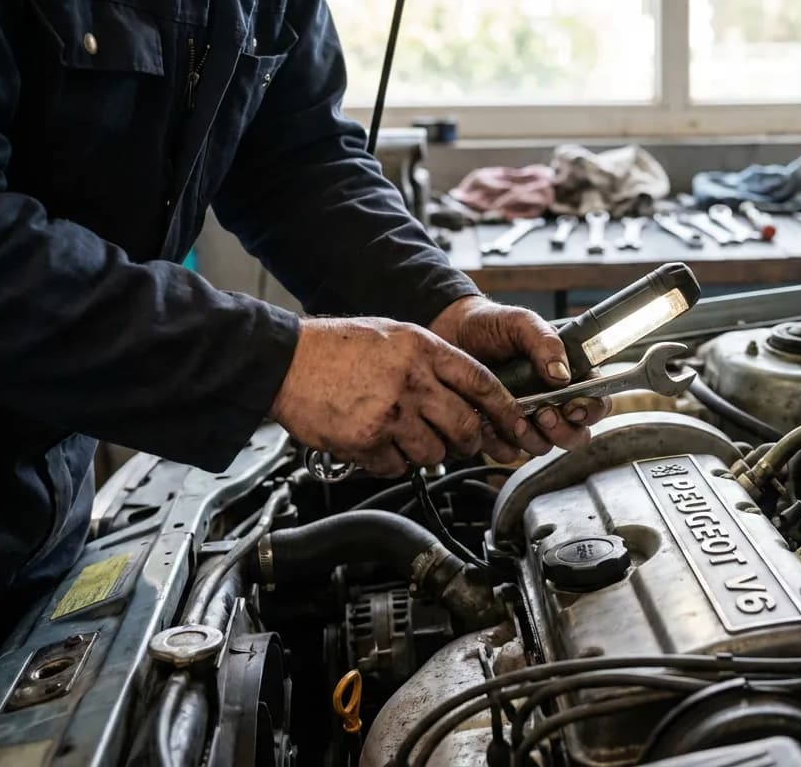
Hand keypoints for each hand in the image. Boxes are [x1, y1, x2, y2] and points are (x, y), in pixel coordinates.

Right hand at [270, 317, 556, 475]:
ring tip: (407, 436)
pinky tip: (378, 442)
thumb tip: (466, 392)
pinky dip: (393, 461)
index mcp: (423, 349)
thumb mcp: (395, 335)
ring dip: (427, 451)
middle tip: (463, 442)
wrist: (284, 360)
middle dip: (469, 441)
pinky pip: (397, 466)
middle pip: (465, 426)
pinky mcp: (367, 441)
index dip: (505, 409)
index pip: (482, 383)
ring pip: (433, 451)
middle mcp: (412, 381)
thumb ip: (432, 361)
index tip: (517, 425)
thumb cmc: (336, 347)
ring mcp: (390, 413)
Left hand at [430, 296, 608, 455]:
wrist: (449, 333)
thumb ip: (545, 342)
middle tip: (543, 413)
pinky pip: (508, 452)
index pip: (596, 402)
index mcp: (567, 376)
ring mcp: (527, 419)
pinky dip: (499, 443)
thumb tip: (562, 375)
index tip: (573, 406)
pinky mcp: (500, 431)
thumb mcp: (521, 323)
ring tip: (512, 418)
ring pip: (544, 447)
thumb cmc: (490, 325)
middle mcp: (552, 402)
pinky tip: (487, 423)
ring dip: (531, 438)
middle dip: (562, 430)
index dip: (591, 410)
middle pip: (576, 434)